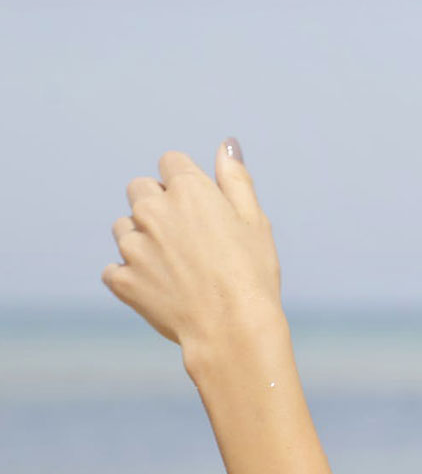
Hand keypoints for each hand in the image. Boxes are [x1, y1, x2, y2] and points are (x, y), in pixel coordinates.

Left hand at [102, 141, 280, 349]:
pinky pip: (115, 268)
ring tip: (175, 265)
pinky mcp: (122, 280)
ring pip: (124, 228)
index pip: (170, 162)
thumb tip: (227, 144)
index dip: (186, 180)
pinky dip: (131, 274)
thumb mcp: (255, 221)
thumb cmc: (252, 273)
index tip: (201, 205)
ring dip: (142, 238)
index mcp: (189, 191)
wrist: (233, 329)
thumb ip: (235, 179)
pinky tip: (160, 287)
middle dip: (157, 203)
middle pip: (139, 189)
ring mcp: (133, 247)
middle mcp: (154, 212)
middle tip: (188, 235)